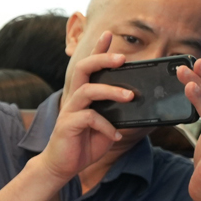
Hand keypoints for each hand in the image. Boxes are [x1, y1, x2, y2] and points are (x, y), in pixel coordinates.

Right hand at [35, 31, 134, 183]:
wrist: (63, 166)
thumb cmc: (86, 143)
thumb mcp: (108, 124)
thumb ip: (117, 112)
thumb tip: (137, 102)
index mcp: (84, 95)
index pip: (90, 66)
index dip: (98, 49)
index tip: (109, 34)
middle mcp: (74, 98)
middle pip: (83, 68)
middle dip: (102, 59)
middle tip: (122, 59)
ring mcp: (70, 110)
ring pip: (88, 90)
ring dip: (111, 90)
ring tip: (130, 96)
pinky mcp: (68, 125)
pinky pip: (90, 118)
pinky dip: (107, 126)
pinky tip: (115, 135)